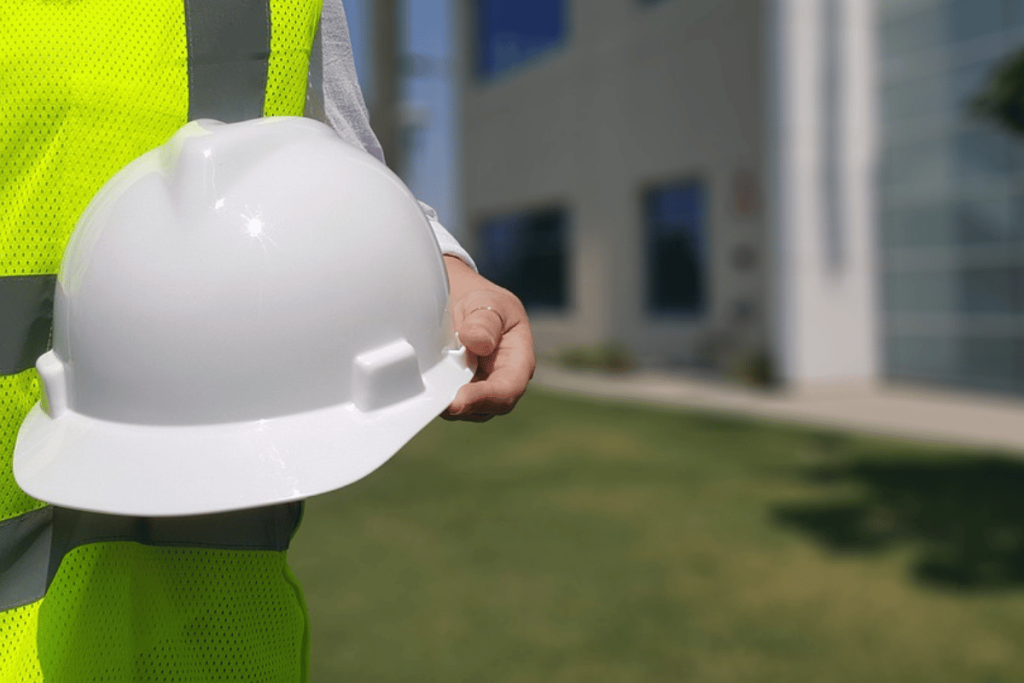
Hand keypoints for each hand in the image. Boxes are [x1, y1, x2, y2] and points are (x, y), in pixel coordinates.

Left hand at [442, 256, 534, 421]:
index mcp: (518, 359)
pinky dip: (439, 398)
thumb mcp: (487, 301)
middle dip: (463, 407)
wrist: (463, 300)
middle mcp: (503, 380)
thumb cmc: (482, 302)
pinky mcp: (461, 391)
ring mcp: (481, 389)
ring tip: (430, 387)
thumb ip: (485, 321)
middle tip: (436, 402)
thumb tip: (478, 343)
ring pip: (467, 410)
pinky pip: (451, 403)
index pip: (509, 388)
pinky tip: (426, 385)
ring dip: (448, 403)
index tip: (459, 400)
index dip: (485, 398)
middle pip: (488, 407)